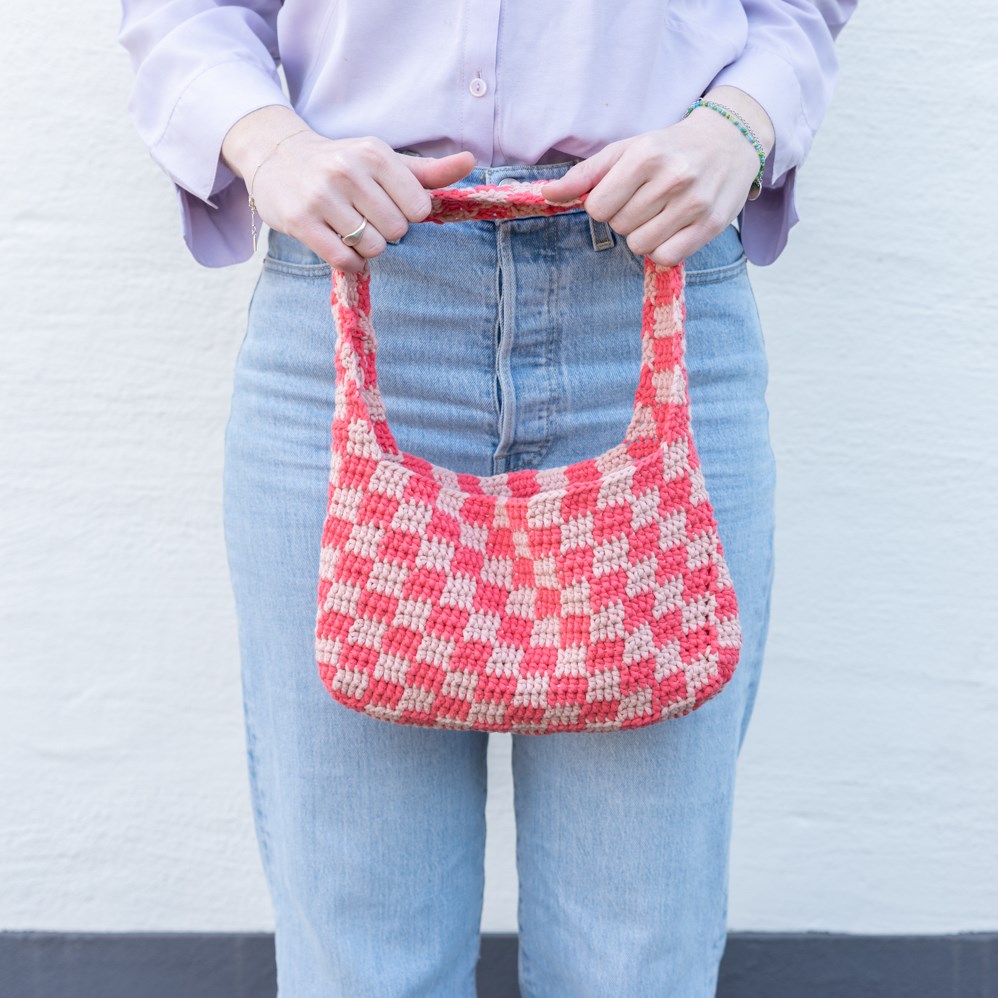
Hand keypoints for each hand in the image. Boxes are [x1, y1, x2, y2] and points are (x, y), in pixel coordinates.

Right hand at [222, 106, 475, 271]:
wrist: (278, 158)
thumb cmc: (344, 165)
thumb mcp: (384, 161)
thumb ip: (428, 171)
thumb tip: (471, 161)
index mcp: (374, 154)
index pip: (418, 208)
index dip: (408, 215)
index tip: (389, 205)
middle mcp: (347, 171)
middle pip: (396, 230)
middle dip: (387, 232)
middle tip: (366, 218)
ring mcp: (322, 196)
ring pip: (372, 247)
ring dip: (367, 248)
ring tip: (352, 230)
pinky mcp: (301, 221)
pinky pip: (344, 259)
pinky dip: (350, 262)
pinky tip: (343, 248)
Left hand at [541, 87, 773, 266]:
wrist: (730, 141)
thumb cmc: (669, 148)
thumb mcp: (626, 150)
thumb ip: (586, 174)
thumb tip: (548, 194)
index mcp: (645, 155)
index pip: (598, 207)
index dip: (604, 205)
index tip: (621, 194)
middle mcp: (671, 177)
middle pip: (619, 227)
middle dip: (626, 218)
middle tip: (647, 200)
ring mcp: (694, 203)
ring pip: (640, 245)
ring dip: (643, 235)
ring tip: (661, 213)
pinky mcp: (710, 225)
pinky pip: (666, 257)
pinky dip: (664, 249)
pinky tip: (673, 229)